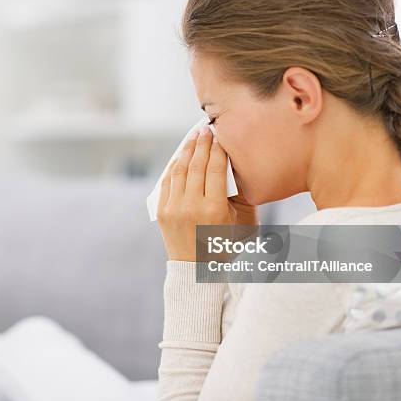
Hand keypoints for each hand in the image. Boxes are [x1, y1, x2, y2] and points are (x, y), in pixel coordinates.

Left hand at [157, 126, 257, 261]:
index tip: (220, 136)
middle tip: (206, 129)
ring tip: (193, 138)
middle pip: (197, 165)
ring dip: (187, 151)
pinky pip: (168, 182)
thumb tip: (231, 165)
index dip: (218, 149)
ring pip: (180, 170)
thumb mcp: (237, 223)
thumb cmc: (222, 246)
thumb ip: (236, 196)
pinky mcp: (163, 211)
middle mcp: (192, 206)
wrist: (195, 270)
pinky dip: (174, 166)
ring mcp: (175, 208)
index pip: (216, 169)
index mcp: (214, 209)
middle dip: (202, 144)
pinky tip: (180, 156)